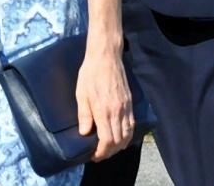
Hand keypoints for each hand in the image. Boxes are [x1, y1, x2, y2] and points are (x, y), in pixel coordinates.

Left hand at [75, 46, 133, 160]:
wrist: (106, 57)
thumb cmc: (90, 73)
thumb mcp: (81, 93)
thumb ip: (84, 114)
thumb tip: (84, 133)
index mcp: (104, 110)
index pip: (107, 140)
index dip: (102, 151)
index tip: (95, 155)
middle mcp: (118, 112)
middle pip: (118, 141)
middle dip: (110, 151)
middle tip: (100, 154)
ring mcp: (126, 108)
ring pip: (127, 135)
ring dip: (119, 145)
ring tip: (108, 148)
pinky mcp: (130, 103)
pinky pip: (131, 125)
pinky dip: (127, 135)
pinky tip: (119, 137)